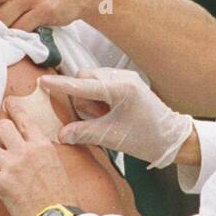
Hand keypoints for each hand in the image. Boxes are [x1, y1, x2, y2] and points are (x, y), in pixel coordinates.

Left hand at [0, 105, 77, 215]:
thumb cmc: (61, 198)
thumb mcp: (56, 166)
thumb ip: (41, 153)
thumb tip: (29, 149)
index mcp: (42, 146)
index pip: (24, 119)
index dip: (14, 108)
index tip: (9, 104)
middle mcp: (26, 151)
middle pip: (2, 126)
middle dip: (0, 135)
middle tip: (2, 144)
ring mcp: (11, 165)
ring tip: (2, 169)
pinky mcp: (1, 182)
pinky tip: (7, 191)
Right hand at [40, 67, 193, 168]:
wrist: (173, 138)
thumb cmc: (147, 138)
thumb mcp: (112, 137)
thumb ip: (84, 133)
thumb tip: (62, 133)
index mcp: (120, 90)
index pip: (82, 86)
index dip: (61, 85)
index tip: (42, 81)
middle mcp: (122, 78)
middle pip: (84, 79)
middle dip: (82, 98)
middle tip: (95, 118)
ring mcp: (126, 77)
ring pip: (91, 81)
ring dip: (90, 98)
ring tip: (105, 117)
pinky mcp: (128, 81)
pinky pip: (101, 83)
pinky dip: (99, 97)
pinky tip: (109, 112)